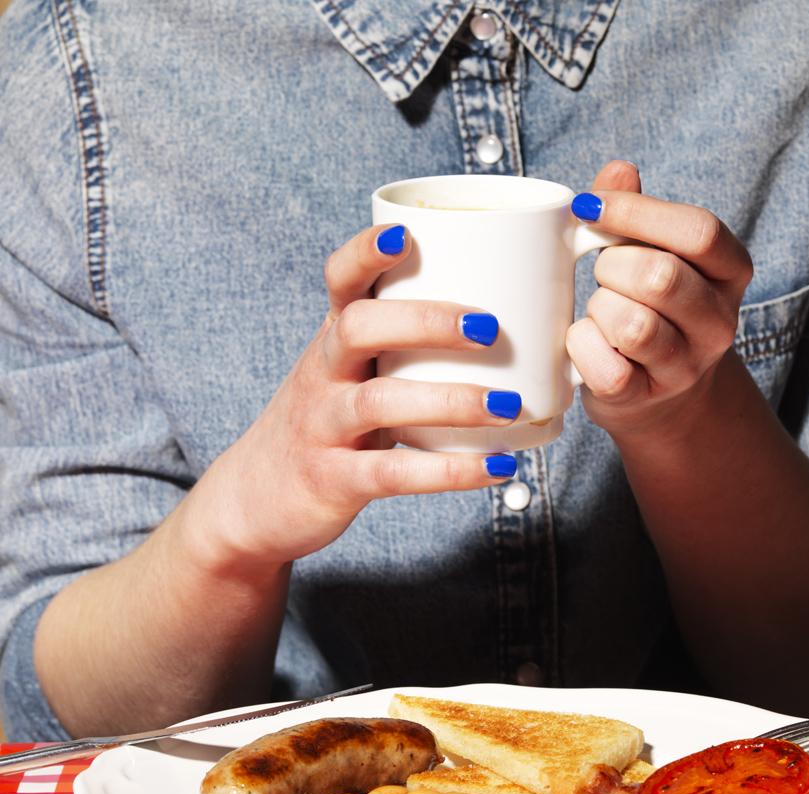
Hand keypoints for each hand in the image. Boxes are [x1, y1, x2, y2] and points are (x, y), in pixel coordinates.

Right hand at [187, 224, 520, 571]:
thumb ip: (404, 353)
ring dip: (450, 401)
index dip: (365, 254)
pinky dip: (450, 471)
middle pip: (358, 329)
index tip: (406, 233)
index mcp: (332, 342)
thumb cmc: (328, 429)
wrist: (255, 503)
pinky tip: (497, 468)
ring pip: (379, 402)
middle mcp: (321, 376)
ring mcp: (323, 428)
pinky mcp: (334, 480)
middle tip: (489, 328)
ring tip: (508, 405)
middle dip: (424, 321)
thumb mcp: (350, 380)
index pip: (338, 282)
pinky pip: (393, 473)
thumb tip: (510, 327)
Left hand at [567, 161, 752, 442]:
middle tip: (604, 274)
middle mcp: (719, 324)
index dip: (637, 213)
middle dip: (613, 267)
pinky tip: (586, 342)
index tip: (590, 208)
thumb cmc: (648, 308)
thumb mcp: (652, 253)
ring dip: (600, 309)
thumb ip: (635, 212)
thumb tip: (619, 171)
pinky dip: (582, 348)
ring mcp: (685, 367)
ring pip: (634, 326)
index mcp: (730, 274)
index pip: (699, 232)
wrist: (656, 395)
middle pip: (661, 277)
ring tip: (600, 311)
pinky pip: (607, 369)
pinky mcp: (644, 398)